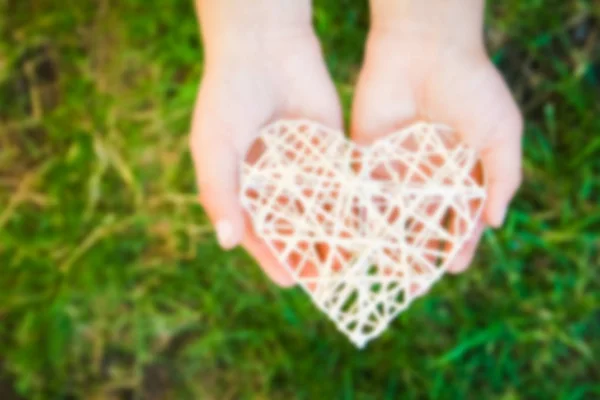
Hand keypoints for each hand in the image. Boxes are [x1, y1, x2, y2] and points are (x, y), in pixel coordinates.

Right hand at [190, 1, 341, 285]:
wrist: (264, 47)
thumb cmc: (228, 96)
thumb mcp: (214, 147)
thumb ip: (219, 194)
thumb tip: (228, 243)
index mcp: (243, 187)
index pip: (259, 232)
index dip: (272, 257)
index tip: (288, 280)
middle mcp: (275, 183)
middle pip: (294, 227)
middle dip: (309, 253)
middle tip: (327, 281)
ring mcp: (304, 168)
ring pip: (321, 211)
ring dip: (335, 236)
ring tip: (352, 260)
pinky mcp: (331, 151)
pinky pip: (342, 184)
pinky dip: (353, 204)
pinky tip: (367, 224)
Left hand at [352, 0, 522, 272]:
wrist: (426, 48)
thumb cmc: (471, 86)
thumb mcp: (500, 132)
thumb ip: (502, 177)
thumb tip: (495, 223)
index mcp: (458, 171)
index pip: (457, 216)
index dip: (457, 242)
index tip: (454, 267)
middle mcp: (425, 175)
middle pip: (420, 222)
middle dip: (418, 252)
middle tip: (413, 283)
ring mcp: (394, 167)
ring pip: (390, 214)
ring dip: (387, 242)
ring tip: (384, 270)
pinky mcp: (365, 155)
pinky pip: (362, 191)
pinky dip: (360, 215)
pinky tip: (359, 240)